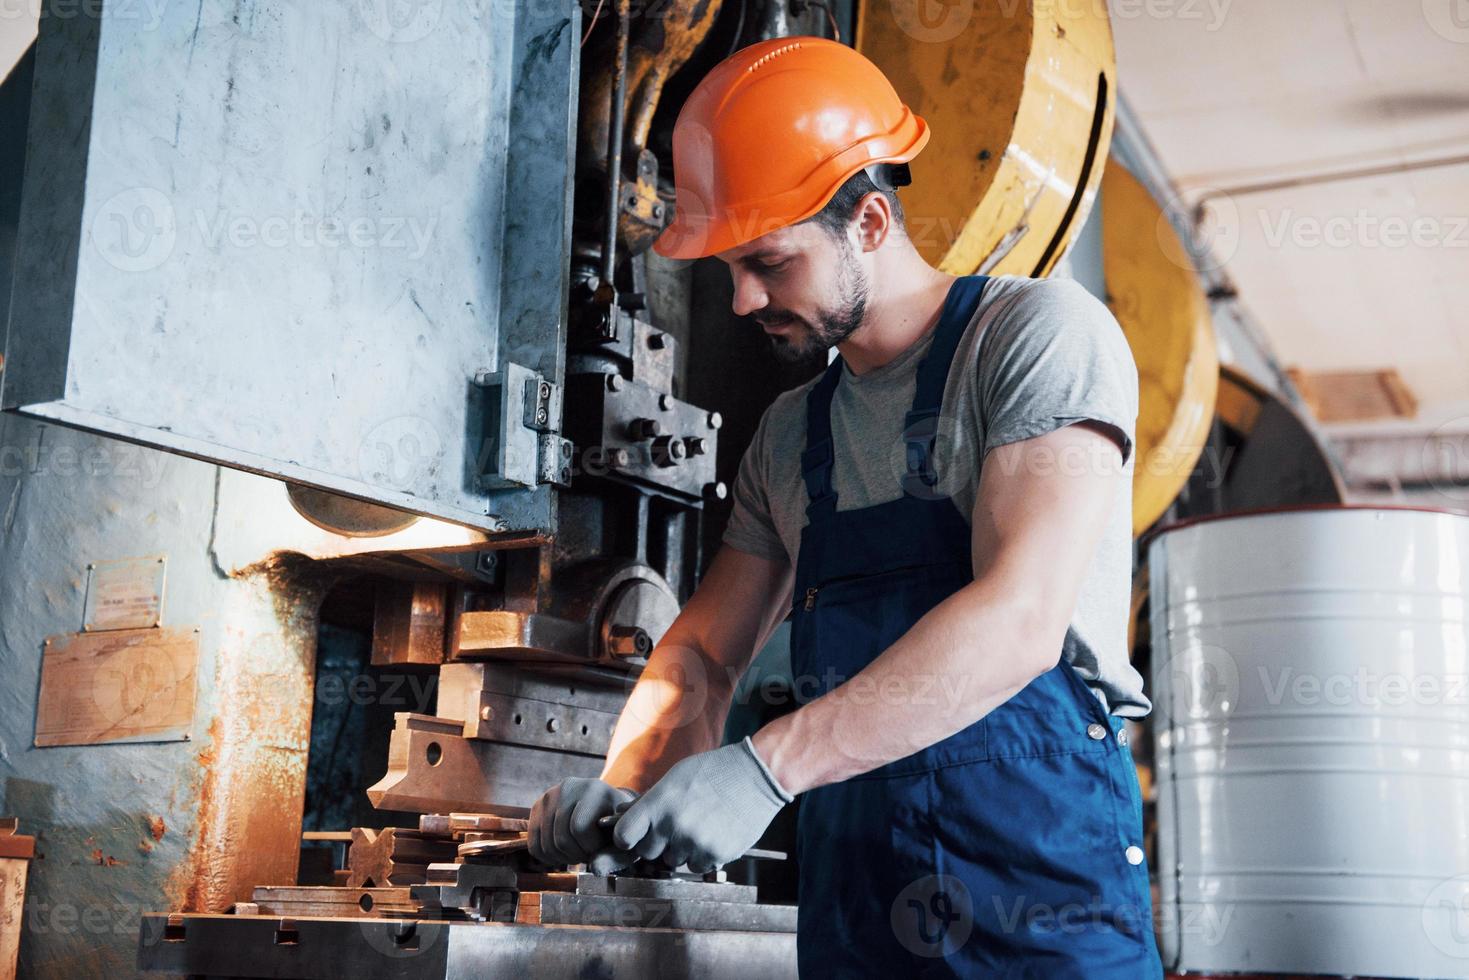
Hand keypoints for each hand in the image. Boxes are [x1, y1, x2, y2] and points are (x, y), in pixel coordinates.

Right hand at [527, 777, 636, 867]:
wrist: (605, 806)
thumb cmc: (618, 825)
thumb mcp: (624, 834)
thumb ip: (614, 852)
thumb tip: (594, 868)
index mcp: (595, 788)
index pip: (579, 827)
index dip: (590, 848)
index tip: (601, 849)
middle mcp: (569, 786)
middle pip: (561, 838)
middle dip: (576, 855)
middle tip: (588, 854)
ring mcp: (550, 795)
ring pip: (547, 845)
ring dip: (563, 858)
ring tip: (578, 852)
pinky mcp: (537, 807)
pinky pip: (534, 845)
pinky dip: (548, 858)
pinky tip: (564, 853)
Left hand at [610, 737, 792, 872]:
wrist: (755, 775)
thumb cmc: (711, 772)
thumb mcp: (674, 778)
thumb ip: (647, 802)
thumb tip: (617, 818)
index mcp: (658, 803)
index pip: (623, 836)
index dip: (628, 837)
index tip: (635, 835)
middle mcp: (673, 825)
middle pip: (648, 852)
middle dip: (658, 842)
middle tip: (676, 825)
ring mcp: (694, 842)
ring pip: (674, 861)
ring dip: (682, 849)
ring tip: (700, 824)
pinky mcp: (715, 855)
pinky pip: (697, 867)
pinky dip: (702, 855)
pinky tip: (714, 833)